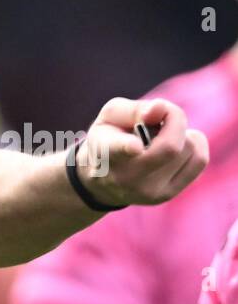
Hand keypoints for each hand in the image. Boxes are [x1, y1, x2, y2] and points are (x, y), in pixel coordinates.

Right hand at [77, 96, 207, 207]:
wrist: (103, 182)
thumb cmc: (109, 139)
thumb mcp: (110, 116)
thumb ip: (135, 109)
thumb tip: (162, 110)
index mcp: (106, 152)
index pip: (118, 150)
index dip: (128, 146)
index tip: (134, 146)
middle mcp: (128, 177)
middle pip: (170, 147)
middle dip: (174, 121)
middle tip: (162, 117)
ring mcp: (150, 191)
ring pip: (189, 149)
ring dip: (181, 134)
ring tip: (161, 138)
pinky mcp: (168, 195)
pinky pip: (200, 160)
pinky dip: (194, 144)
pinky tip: (176, 146)